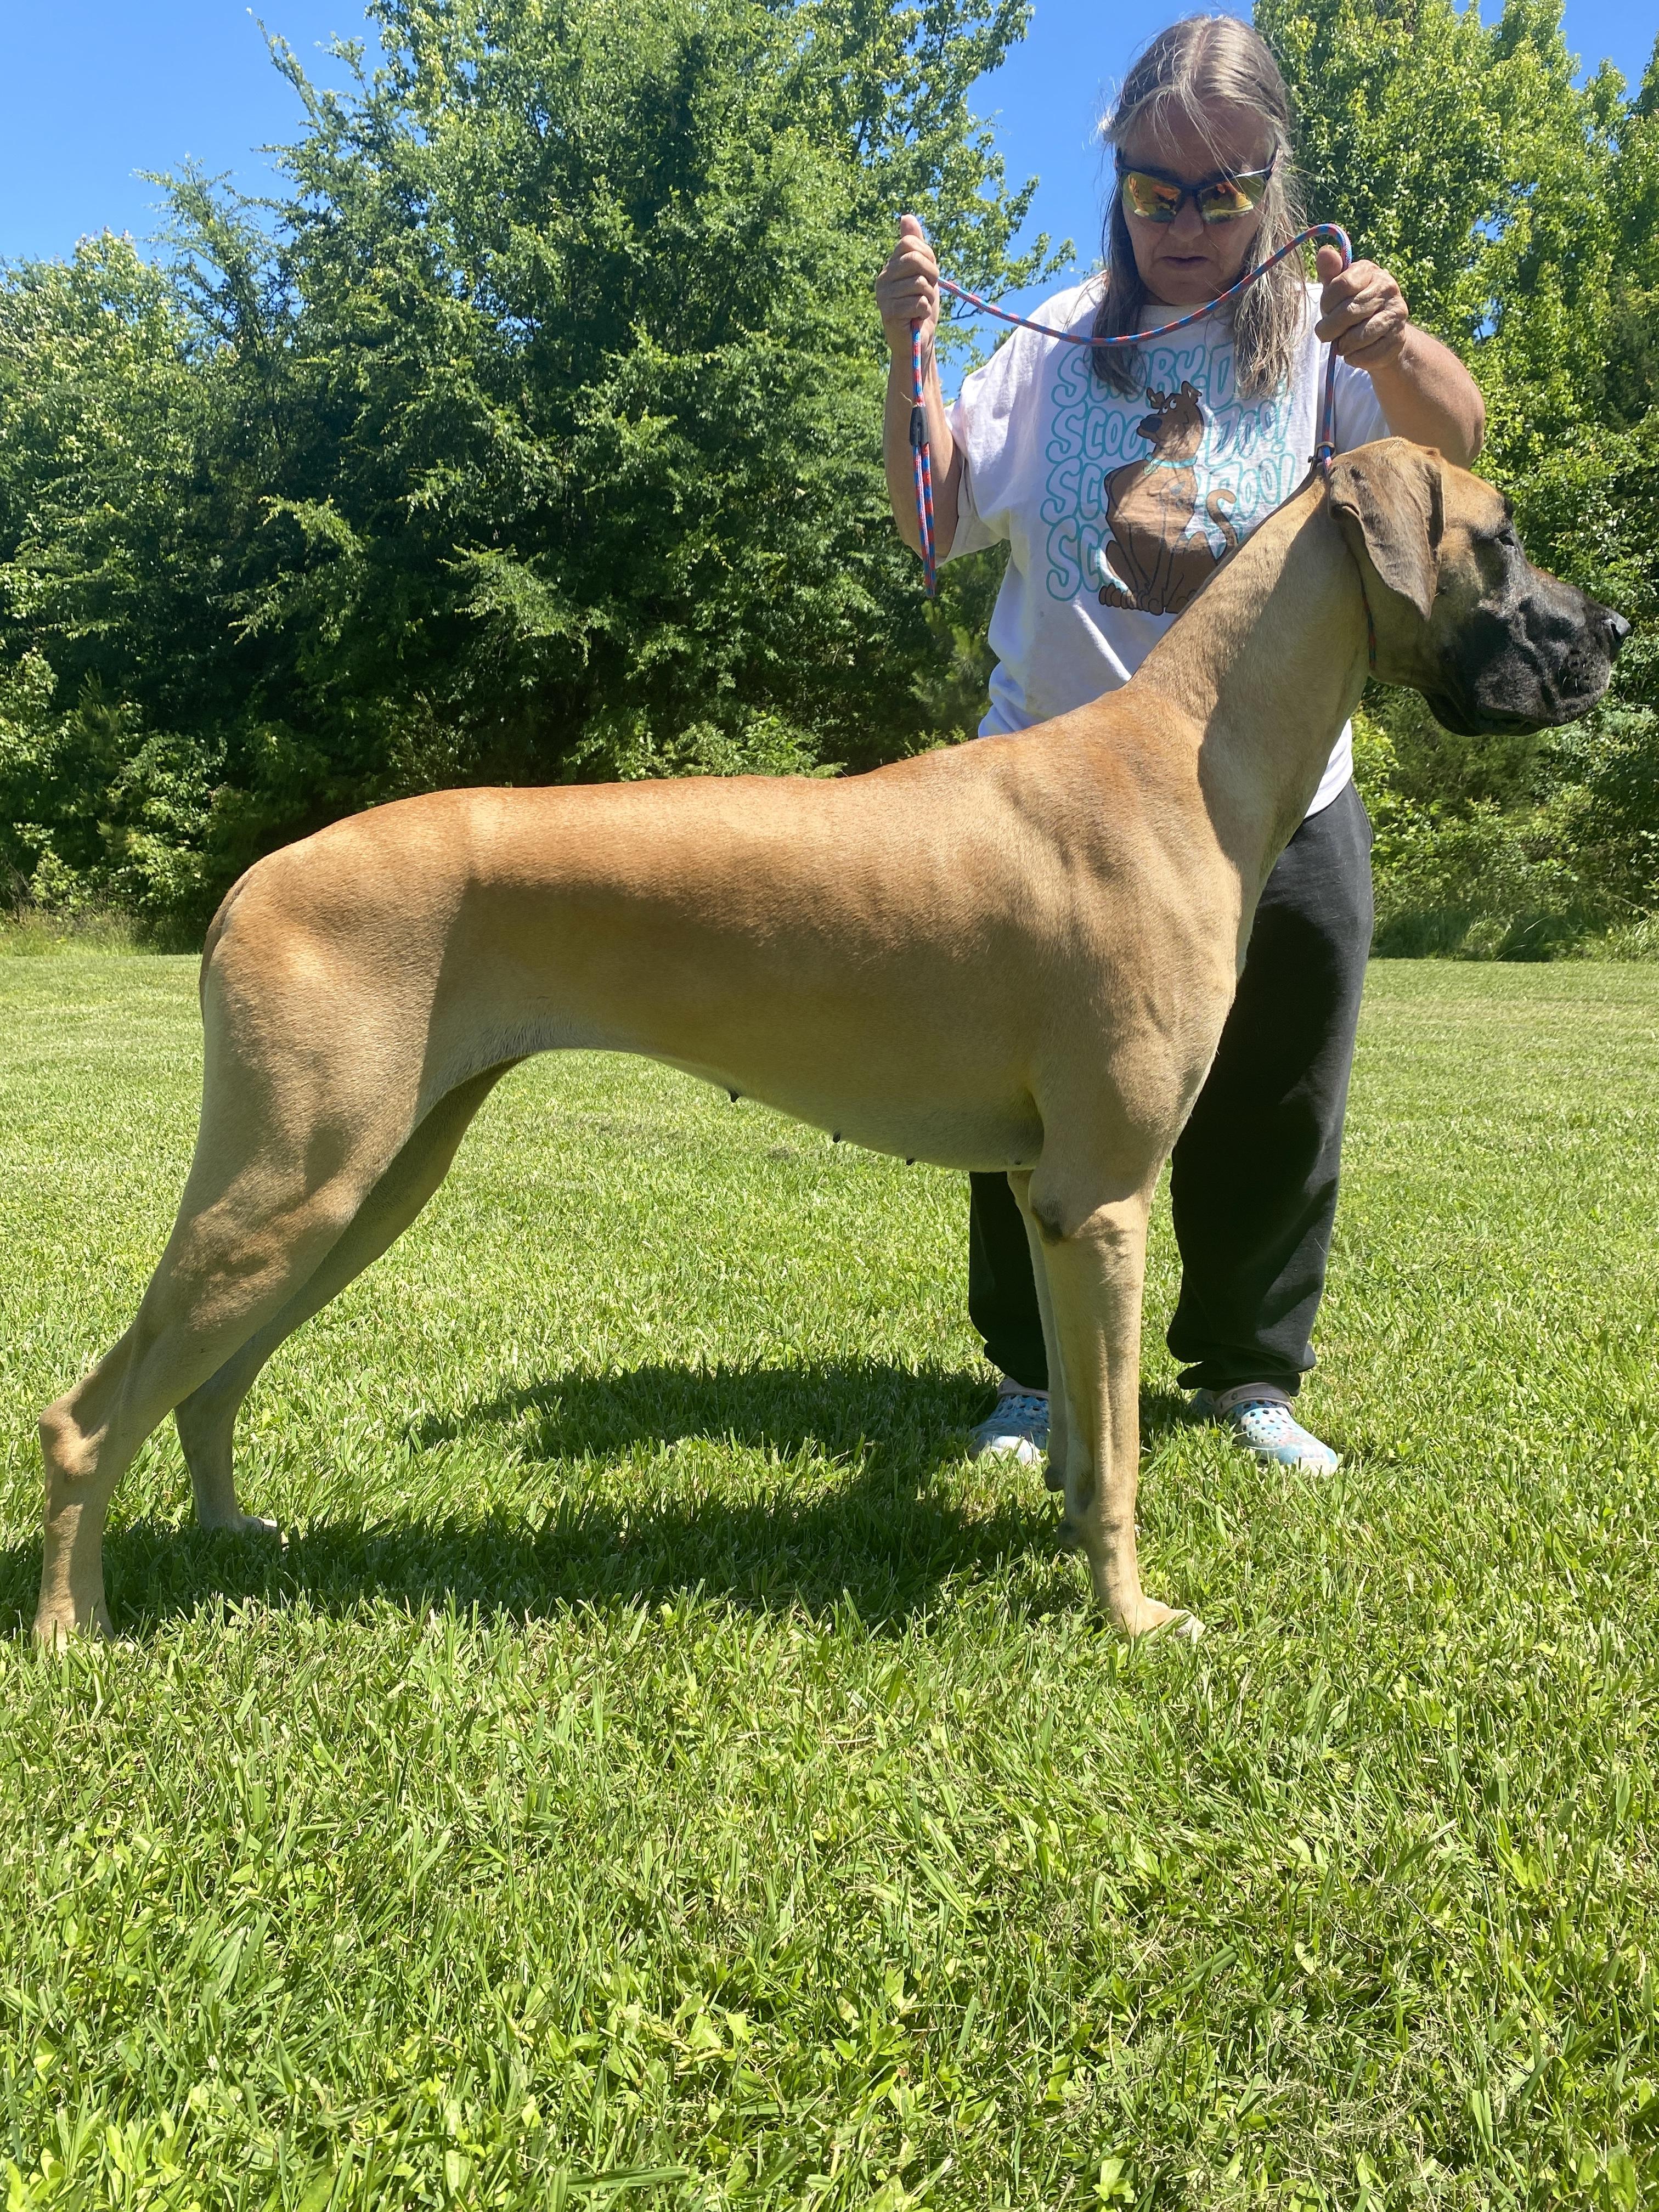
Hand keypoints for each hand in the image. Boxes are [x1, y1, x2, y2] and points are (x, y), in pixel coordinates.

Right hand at [876, 215, 939, 357]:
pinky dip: (924, 312)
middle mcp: (883, 278)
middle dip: (931, 275)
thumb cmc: (922, 306)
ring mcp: (883, 296)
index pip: (910, 243)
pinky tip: (916, 319)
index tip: (929, 274)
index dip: (928, 256)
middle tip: (929, 291)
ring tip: (920, 308)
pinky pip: (918, 303)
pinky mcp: (888, 313)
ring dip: (929, 298)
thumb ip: (917, 246)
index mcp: (890, 266)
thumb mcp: (924, 272)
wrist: (917, 341)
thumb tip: (906, 217)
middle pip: (914, 259)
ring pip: (919, 283)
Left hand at [1315, 245, 1409, 371]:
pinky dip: (1354, 358)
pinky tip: (1355, 352)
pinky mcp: (1398, 338)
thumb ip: (1330, 274)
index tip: (1325, 310)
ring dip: (1342, 345)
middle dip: (1329, 329)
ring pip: (1358, 336)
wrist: (1382, 334)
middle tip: (1325, 334)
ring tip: (1342, 343)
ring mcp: (1396, 313)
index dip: (1326, 303)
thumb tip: (1324, 252)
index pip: (1341, 285)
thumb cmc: (1352, 308)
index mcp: (1369, 271)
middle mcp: (1388, 287)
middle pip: (1348, 312)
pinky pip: (1367, 354)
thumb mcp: (1338, 291)